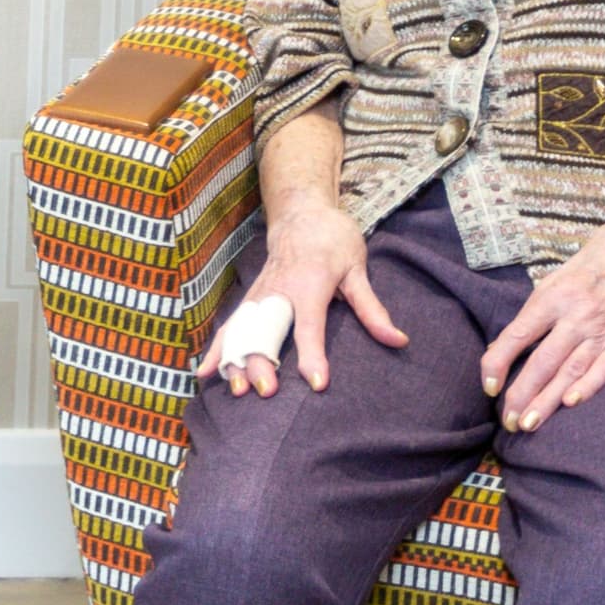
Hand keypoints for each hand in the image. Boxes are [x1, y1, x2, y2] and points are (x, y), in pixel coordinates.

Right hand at [204, 198, 409, 396]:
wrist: (300, 213)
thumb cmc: (332, 240)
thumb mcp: (357, 268)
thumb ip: (372, 308)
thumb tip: (398, 339)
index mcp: (309, 285)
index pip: (309, 325)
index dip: (313, 354)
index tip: (316, 382)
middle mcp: (278, 291)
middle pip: (266, 330)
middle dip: (262, 361)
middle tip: (266, 391)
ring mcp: (260, 295)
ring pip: (243, 330)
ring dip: (237, 360)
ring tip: (237, 390)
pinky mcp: (250, 299)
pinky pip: (231, 325)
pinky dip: (217, 348)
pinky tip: (206, 372)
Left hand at [481, 219, 604, 430]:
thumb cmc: (601, 259)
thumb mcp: (561, 271)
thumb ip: (540, 304)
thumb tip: (511, 336)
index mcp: (555, 295)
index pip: (518, 334)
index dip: (498, 362)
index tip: (488, 385)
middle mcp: (577, 316)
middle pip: (542, 362)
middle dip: (521, 394)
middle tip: (508, 420)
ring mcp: (603, 331)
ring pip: (570, 372)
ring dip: (547, 402)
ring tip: (530, 424)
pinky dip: (588, 387)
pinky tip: (570, 404)